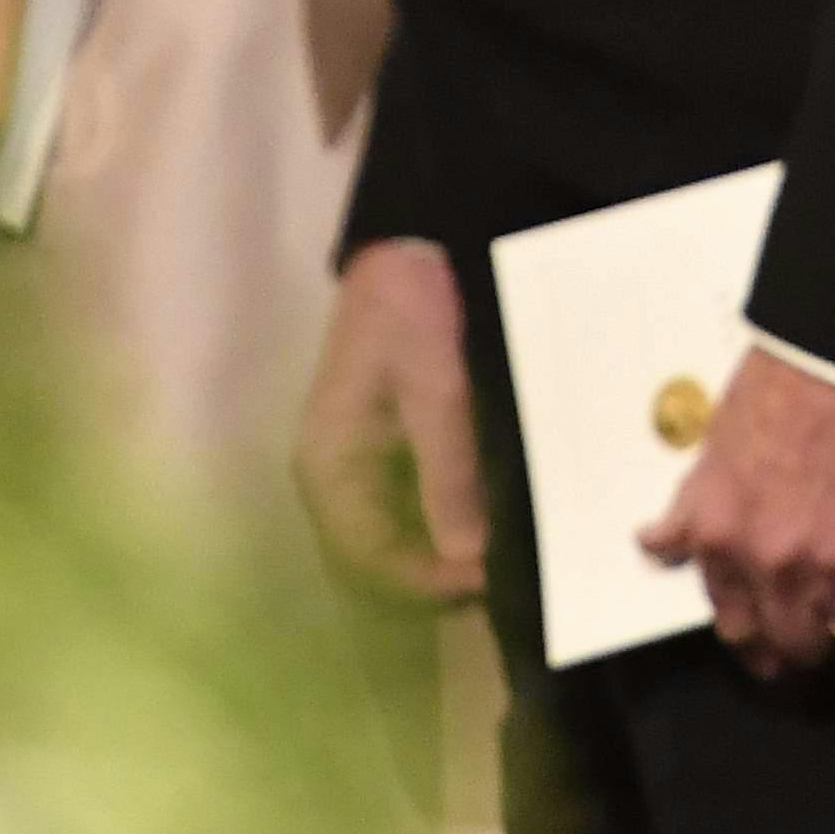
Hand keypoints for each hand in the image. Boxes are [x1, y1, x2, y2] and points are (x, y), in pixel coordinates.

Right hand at [299, 237, 491, 605]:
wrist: (410, 251)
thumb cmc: (410, 315)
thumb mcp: (435, 390)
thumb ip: (448, 471)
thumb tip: (467, 555)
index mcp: (328, 469)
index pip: (366, 557)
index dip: (423, 581)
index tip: (483, 582)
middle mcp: (339, 482)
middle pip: (381, 559)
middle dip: (438, 577)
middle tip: (503, 579)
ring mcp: (365, 470)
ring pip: (402, 539)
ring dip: (448, 556)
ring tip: (505, 562)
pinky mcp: (396, 454)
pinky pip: (419, 509)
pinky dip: (454, 523)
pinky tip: (495, 525)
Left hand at [644, 347, 834, 672]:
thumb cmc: (779, 385)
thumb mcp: (714, 449)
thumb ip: (691, 511)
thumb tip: (655, 545)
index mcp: (721, 540)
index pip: (736, 627)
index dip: (757, 638)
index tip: (772, 639)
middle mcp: (775, 565)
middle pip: (795, 644)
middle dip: (806, 638)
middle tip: (823, 624)